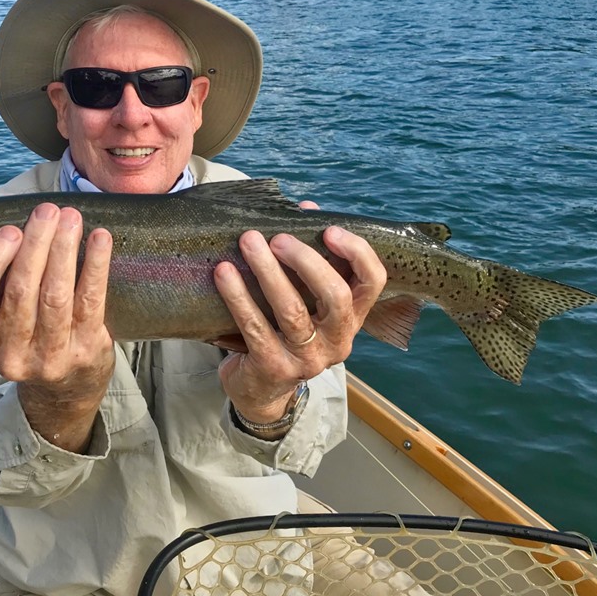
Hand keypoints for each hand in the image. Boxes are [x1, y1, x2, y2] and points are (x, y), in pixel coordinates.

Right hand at [0, 203, 113, 451]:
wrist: (64, 391)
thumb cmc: (31, 339)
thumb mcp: (2, 325)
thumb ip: (1, 286)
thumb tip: (19, 224)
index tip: (10, 229)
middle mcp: (12, 353)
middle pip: (21, 291)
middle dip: (36, 245)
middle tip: (47, 211)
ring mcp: (51, 356)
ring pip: (56, 295)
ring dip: (64, 250)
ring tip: (71, 218)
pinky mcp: (86, 350)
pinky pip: (91, 301)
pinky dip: (96, 265)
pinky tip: (100, 239)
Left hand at [213, 218, 385, 426]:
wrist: (261, 389)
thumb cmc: (283, 330)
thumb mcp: (305, 298)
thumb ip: (310, 256)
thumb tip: (306, 206)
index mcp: (351, 319)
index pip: (373, 282)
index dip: (357, 253)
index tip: (330, 230)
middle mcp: (336, 341)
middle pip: (335, 297)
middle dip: (307, 261)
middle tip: (279, 237)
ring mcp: (307, 360)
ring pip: (292, 311)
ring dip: (268, 272)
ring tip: (248, 242)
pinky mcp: (273, 368)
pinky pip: (254, 327)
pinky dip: (238, 296)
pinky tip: (223, 272)